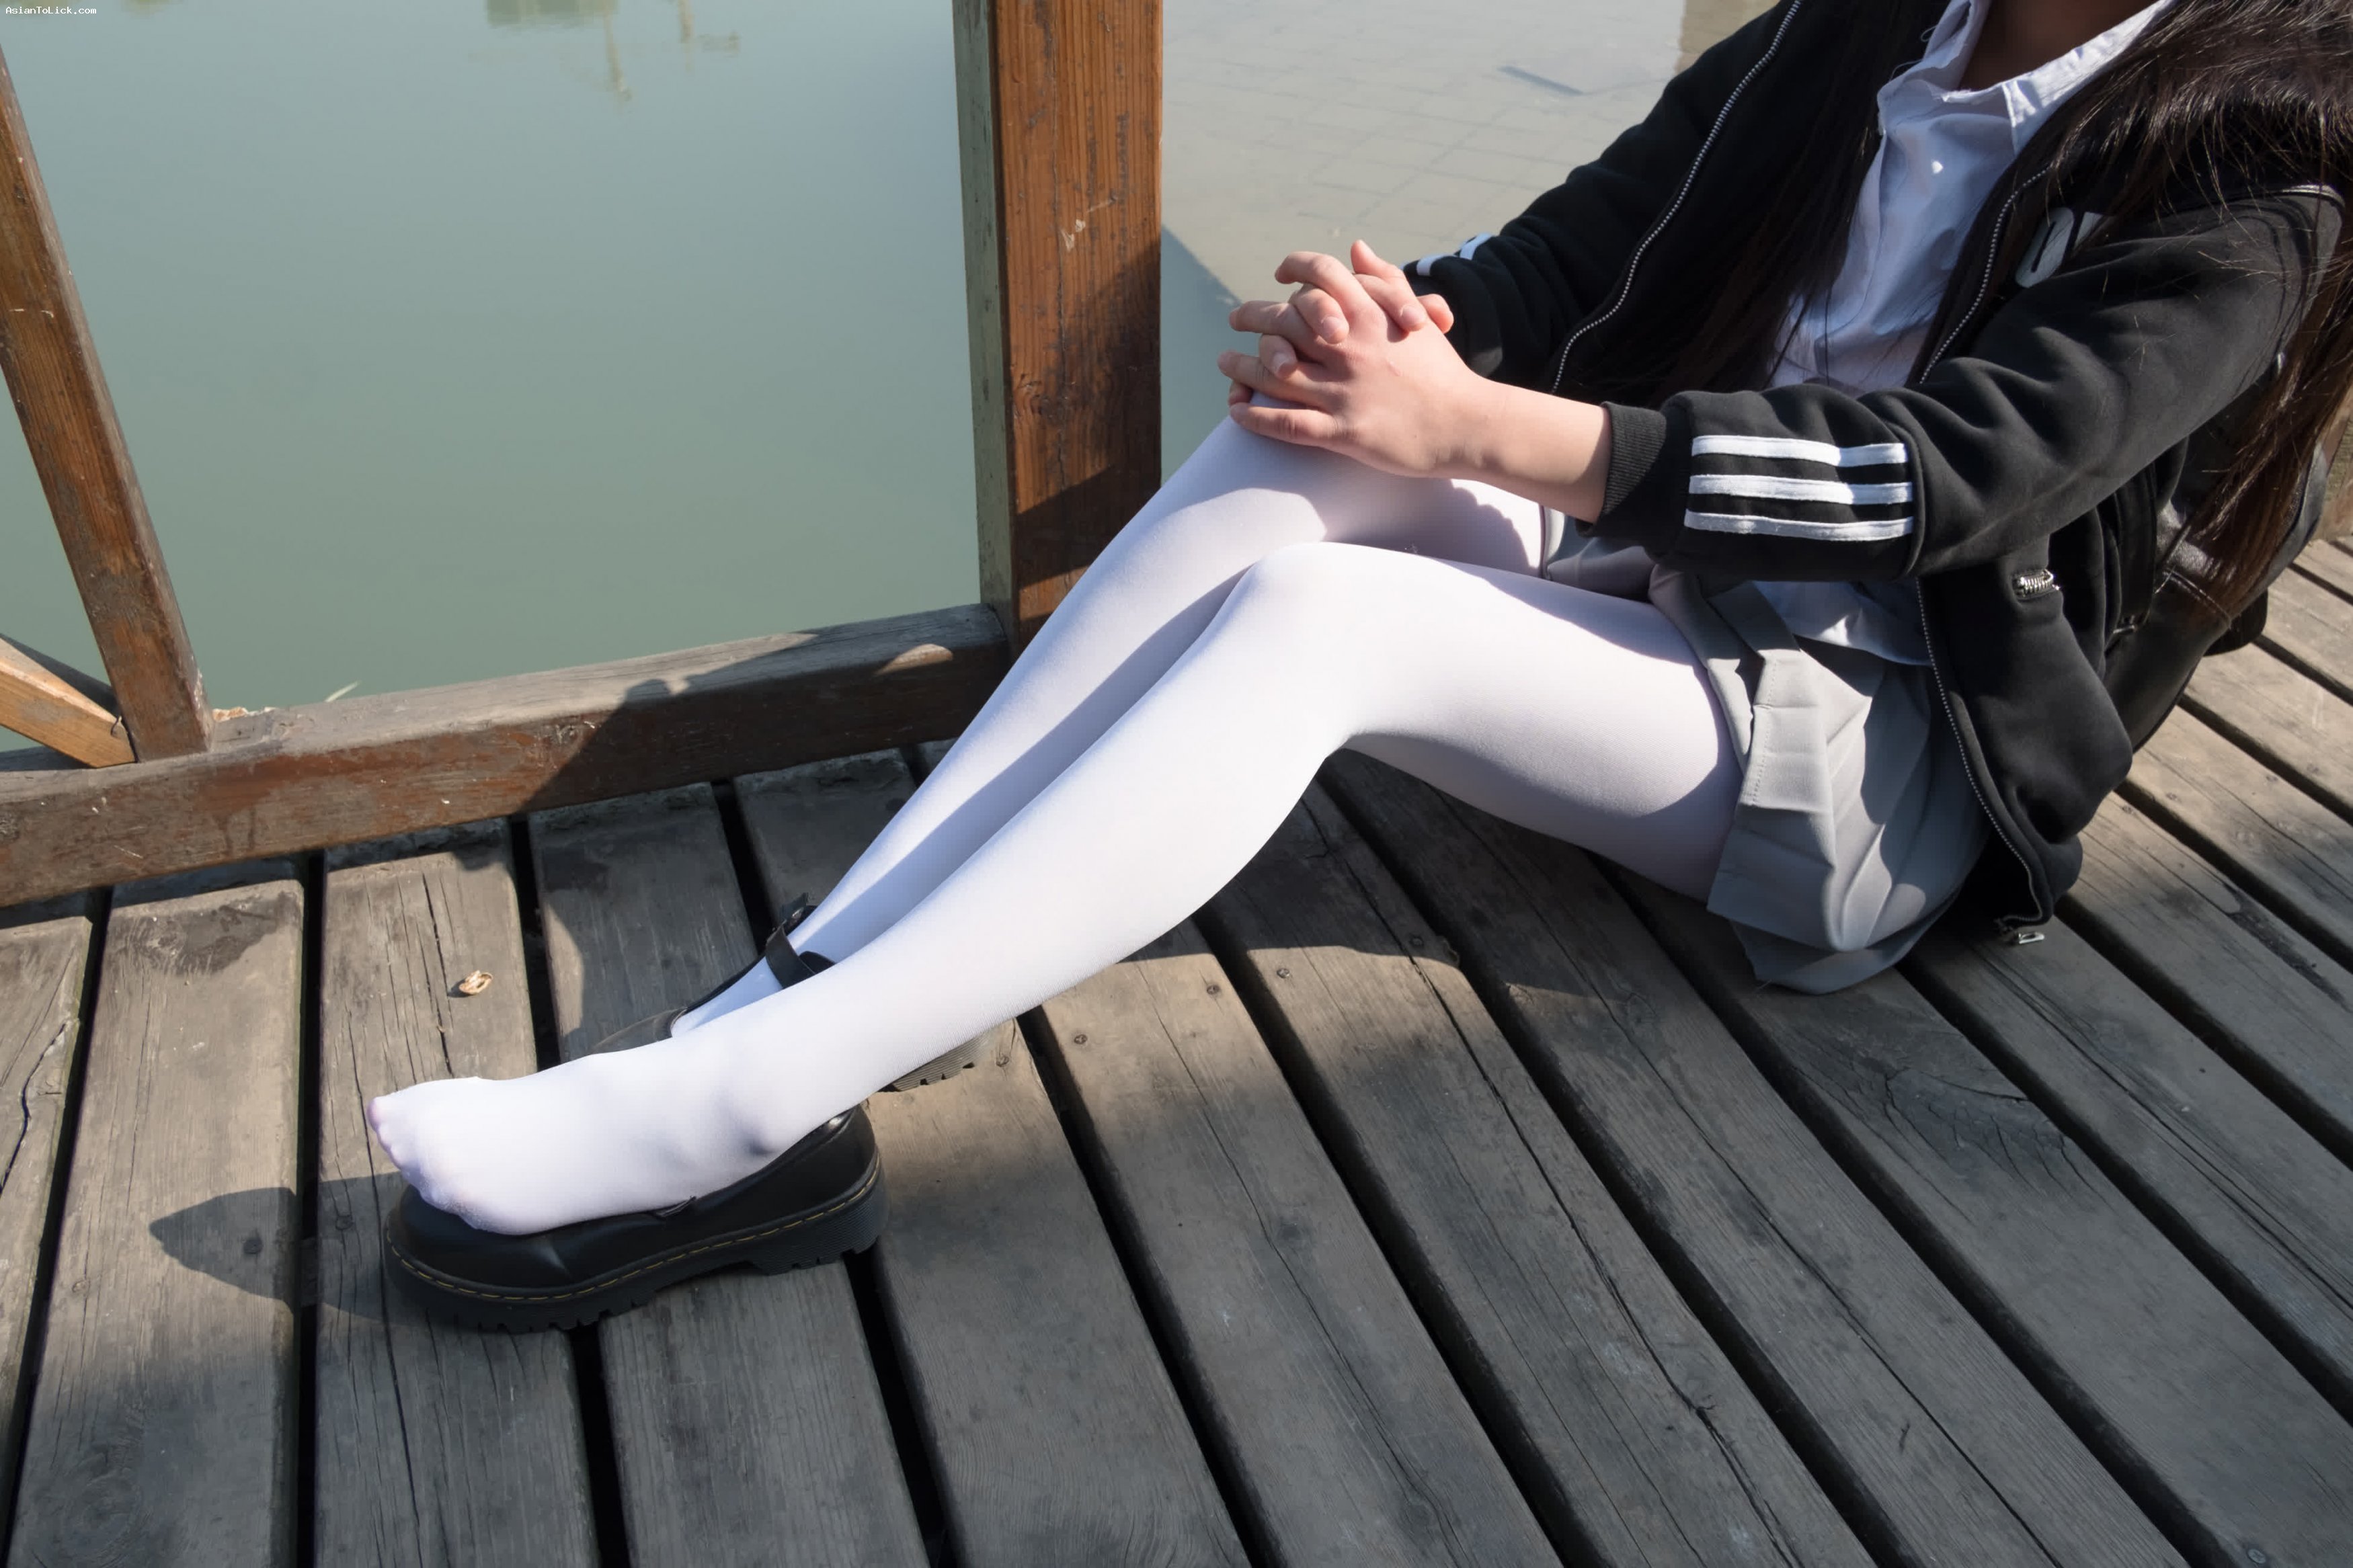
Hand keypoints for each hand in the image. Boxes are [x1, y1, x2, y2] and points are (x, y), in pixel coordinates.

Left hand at [1218, 242, 1493, 478]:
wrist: (1467, 425)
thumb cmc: (1441, 371)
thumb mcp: (1416, 318)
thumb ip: (1385, 281)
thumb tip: (1356, 248)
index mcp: (1371, 315)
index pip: (1321, 275)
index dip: (1294, 268)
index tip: (1279, 276)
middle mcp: (1352, 348)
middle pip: (1285, 322)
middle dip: (1253, 317)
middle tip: (1235, 319)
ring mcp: (1345, 391)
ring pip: (1275, 374)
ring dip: (1241, 368)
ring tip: (1224, 364)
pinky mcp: (1343, 431)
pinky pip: (1286, 423)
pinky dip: (1256, 417)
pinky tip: (1237, 412)